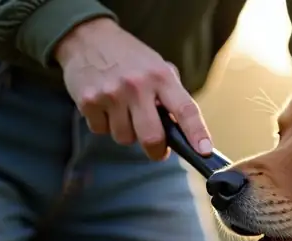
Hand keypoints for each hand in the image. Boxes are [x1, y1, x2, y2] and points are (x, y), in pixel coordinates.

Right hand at [54, 18, 211, 160]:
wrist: (87, 38)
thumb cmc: (131, 59)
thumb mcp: (158, 68)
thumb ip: (171, 96)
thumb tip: (185, 132)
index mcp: (161, 76)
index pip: (185, 110)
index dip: (197, 133)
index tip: (204, 151)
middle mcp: (137, 85)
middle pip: (152, 137)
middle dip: (156, 151)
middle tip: (157, 149)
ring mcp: (111, 94)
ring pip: (125, 138)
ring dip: (127, 133)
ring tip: (124, 112)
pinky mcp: (88, 101)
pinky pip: (102, 131)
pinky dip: (105, 125)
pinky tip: (106, 107)